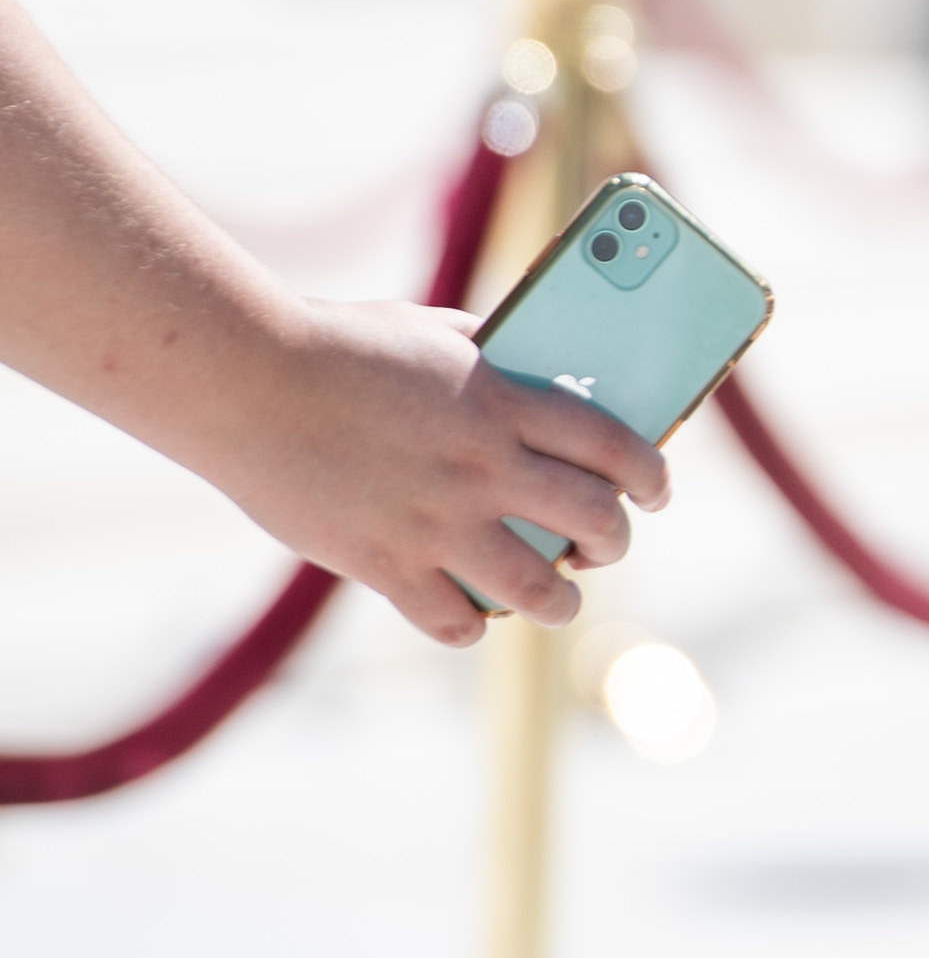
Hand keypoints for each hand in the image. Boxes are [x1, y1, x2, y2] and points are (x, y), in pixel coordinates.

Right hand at [212, 298, 669, 645]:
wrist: (243, 378)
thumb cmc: (335, 344)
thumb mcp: (430, 332)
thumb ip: (491, 358)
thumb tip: (542, 373)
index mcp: (504, 403)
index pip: (617, 447)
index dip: (651, 477)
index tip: (656, 493)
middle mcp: (485, 466)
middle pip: (597, 522)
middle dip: (615, 542)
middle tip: (605, 546)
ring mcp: (438, 521)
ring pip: (541, 590)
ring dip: (562, 601)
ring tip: (559, 598)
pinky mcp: (386, 563)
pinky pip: (455, 622)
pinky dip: (471, 625)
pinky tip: (470, 615)